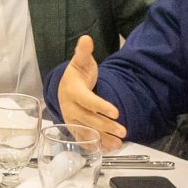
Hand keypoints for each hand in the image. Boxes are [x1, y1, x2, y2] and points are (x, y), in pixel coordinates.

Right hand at [54, 35, 126, 150]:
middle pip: (89, 119)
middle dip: (106, 126)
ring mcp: (71, 120)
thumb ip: (83, 52)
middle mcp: (70, 108)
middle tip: (124, 131)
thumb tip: (86, 39)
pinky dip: (95, 145)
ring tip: (119, 143)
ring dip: (103, 139)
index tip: (116, 112)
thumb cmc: (76, 75)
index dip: (101, 106)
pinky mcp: (74, 129)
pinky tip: (108, 149)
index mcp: (72, 92)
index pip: (88, 101)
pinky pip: (83, 139)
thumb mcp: (80, 62)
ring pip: (87, 132)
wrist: (63, 88)